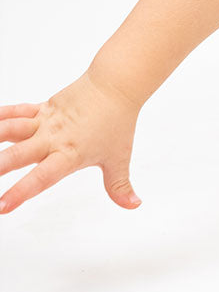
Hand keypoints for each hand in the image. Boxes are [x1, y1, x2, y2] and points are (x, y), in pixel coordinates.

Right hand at [0, 70, 142, 213]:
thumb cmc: (118, 121)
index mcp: (70, 154)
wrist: (118, 85)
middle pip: (19, 155)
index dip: (22, 191)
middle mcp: (53, 138)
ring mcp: (45, 122)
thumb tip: (134, 204)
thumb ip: (120, 185)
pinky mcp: (41, 108)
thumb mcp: (119, 158)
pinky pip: (16, 112)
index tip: (2, 206)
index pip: (43, 176)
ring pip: (12, 130)